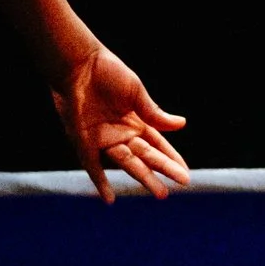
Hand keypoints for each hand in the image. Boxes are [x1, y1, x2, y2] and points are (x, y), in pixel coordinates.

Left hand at [53, 45, 190, 201]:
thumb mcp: (136, 93)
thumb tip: (182, 125)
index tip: (185, 173)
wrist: (79, 66)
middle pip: (147, 157)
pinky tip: (109, 199)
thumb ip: (154, 113)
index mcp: (136, 121)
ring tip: (161, 193)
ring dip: (144, 178)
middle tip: (182, 184)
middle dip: (164, 171)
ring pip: (128, 164)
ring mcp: (104, 140)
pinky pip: (93, 166)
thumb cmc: (108, 74)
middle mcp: (122, 134)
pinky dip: (101, 182)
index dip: (171, 159)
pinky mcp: (84, 142)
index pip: (158, 145)